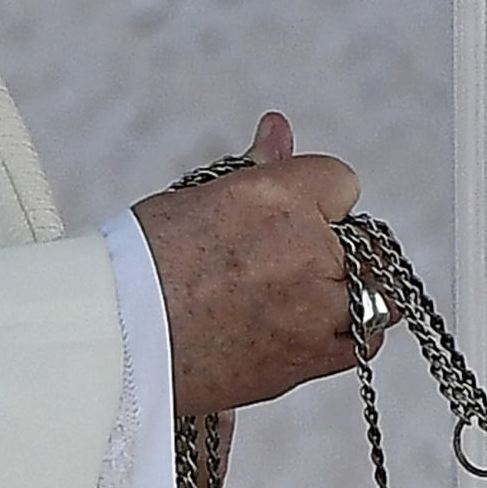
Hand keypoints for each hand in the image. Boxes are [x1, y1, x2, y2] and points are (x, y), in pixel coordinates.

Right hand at [132, 112, 362, 418]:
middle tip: (278, 266)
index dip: (317, 199)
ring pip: (374, 292)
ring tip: (289, 300)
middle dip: (332, 248)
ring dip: (344, 291)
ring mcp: (312, 309)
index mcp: (276, 196)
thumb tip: (279, 128)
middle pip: (363, 240)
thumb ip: (257, 166)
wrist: (112, 343)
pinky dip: (345, 333)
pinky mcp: (308, 360)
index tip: (290, 216)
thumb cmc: (140, 266)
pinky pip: (361, 341)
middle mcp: (305, 249)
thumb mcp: (197, 198)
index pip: (341, 181)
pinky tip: (303, 329)